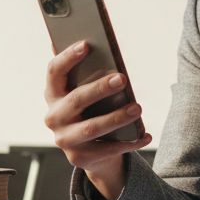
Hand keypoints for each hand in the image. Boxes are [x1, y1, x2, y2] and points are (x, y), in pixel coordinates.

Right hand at [43, 41, 151, 199]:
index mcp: (53, 94)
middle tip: (123, 78)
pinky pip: (108, 150)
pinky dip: (130, 142)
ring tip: (138, 108)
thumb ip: (86, 71)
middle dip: (99, 89)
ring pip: (91, 128)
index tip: (87, 44)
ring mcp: (65, 140)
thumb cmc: (90, 110)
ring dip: (116, 118)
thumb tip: (94, 41)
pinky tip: (146, 135)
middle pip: (76, 100)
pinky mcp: (80, 158)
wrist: (89, 151)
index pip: (54, 72)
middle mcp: (53, 117)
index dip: (68, 57)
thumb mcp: (84, 91)